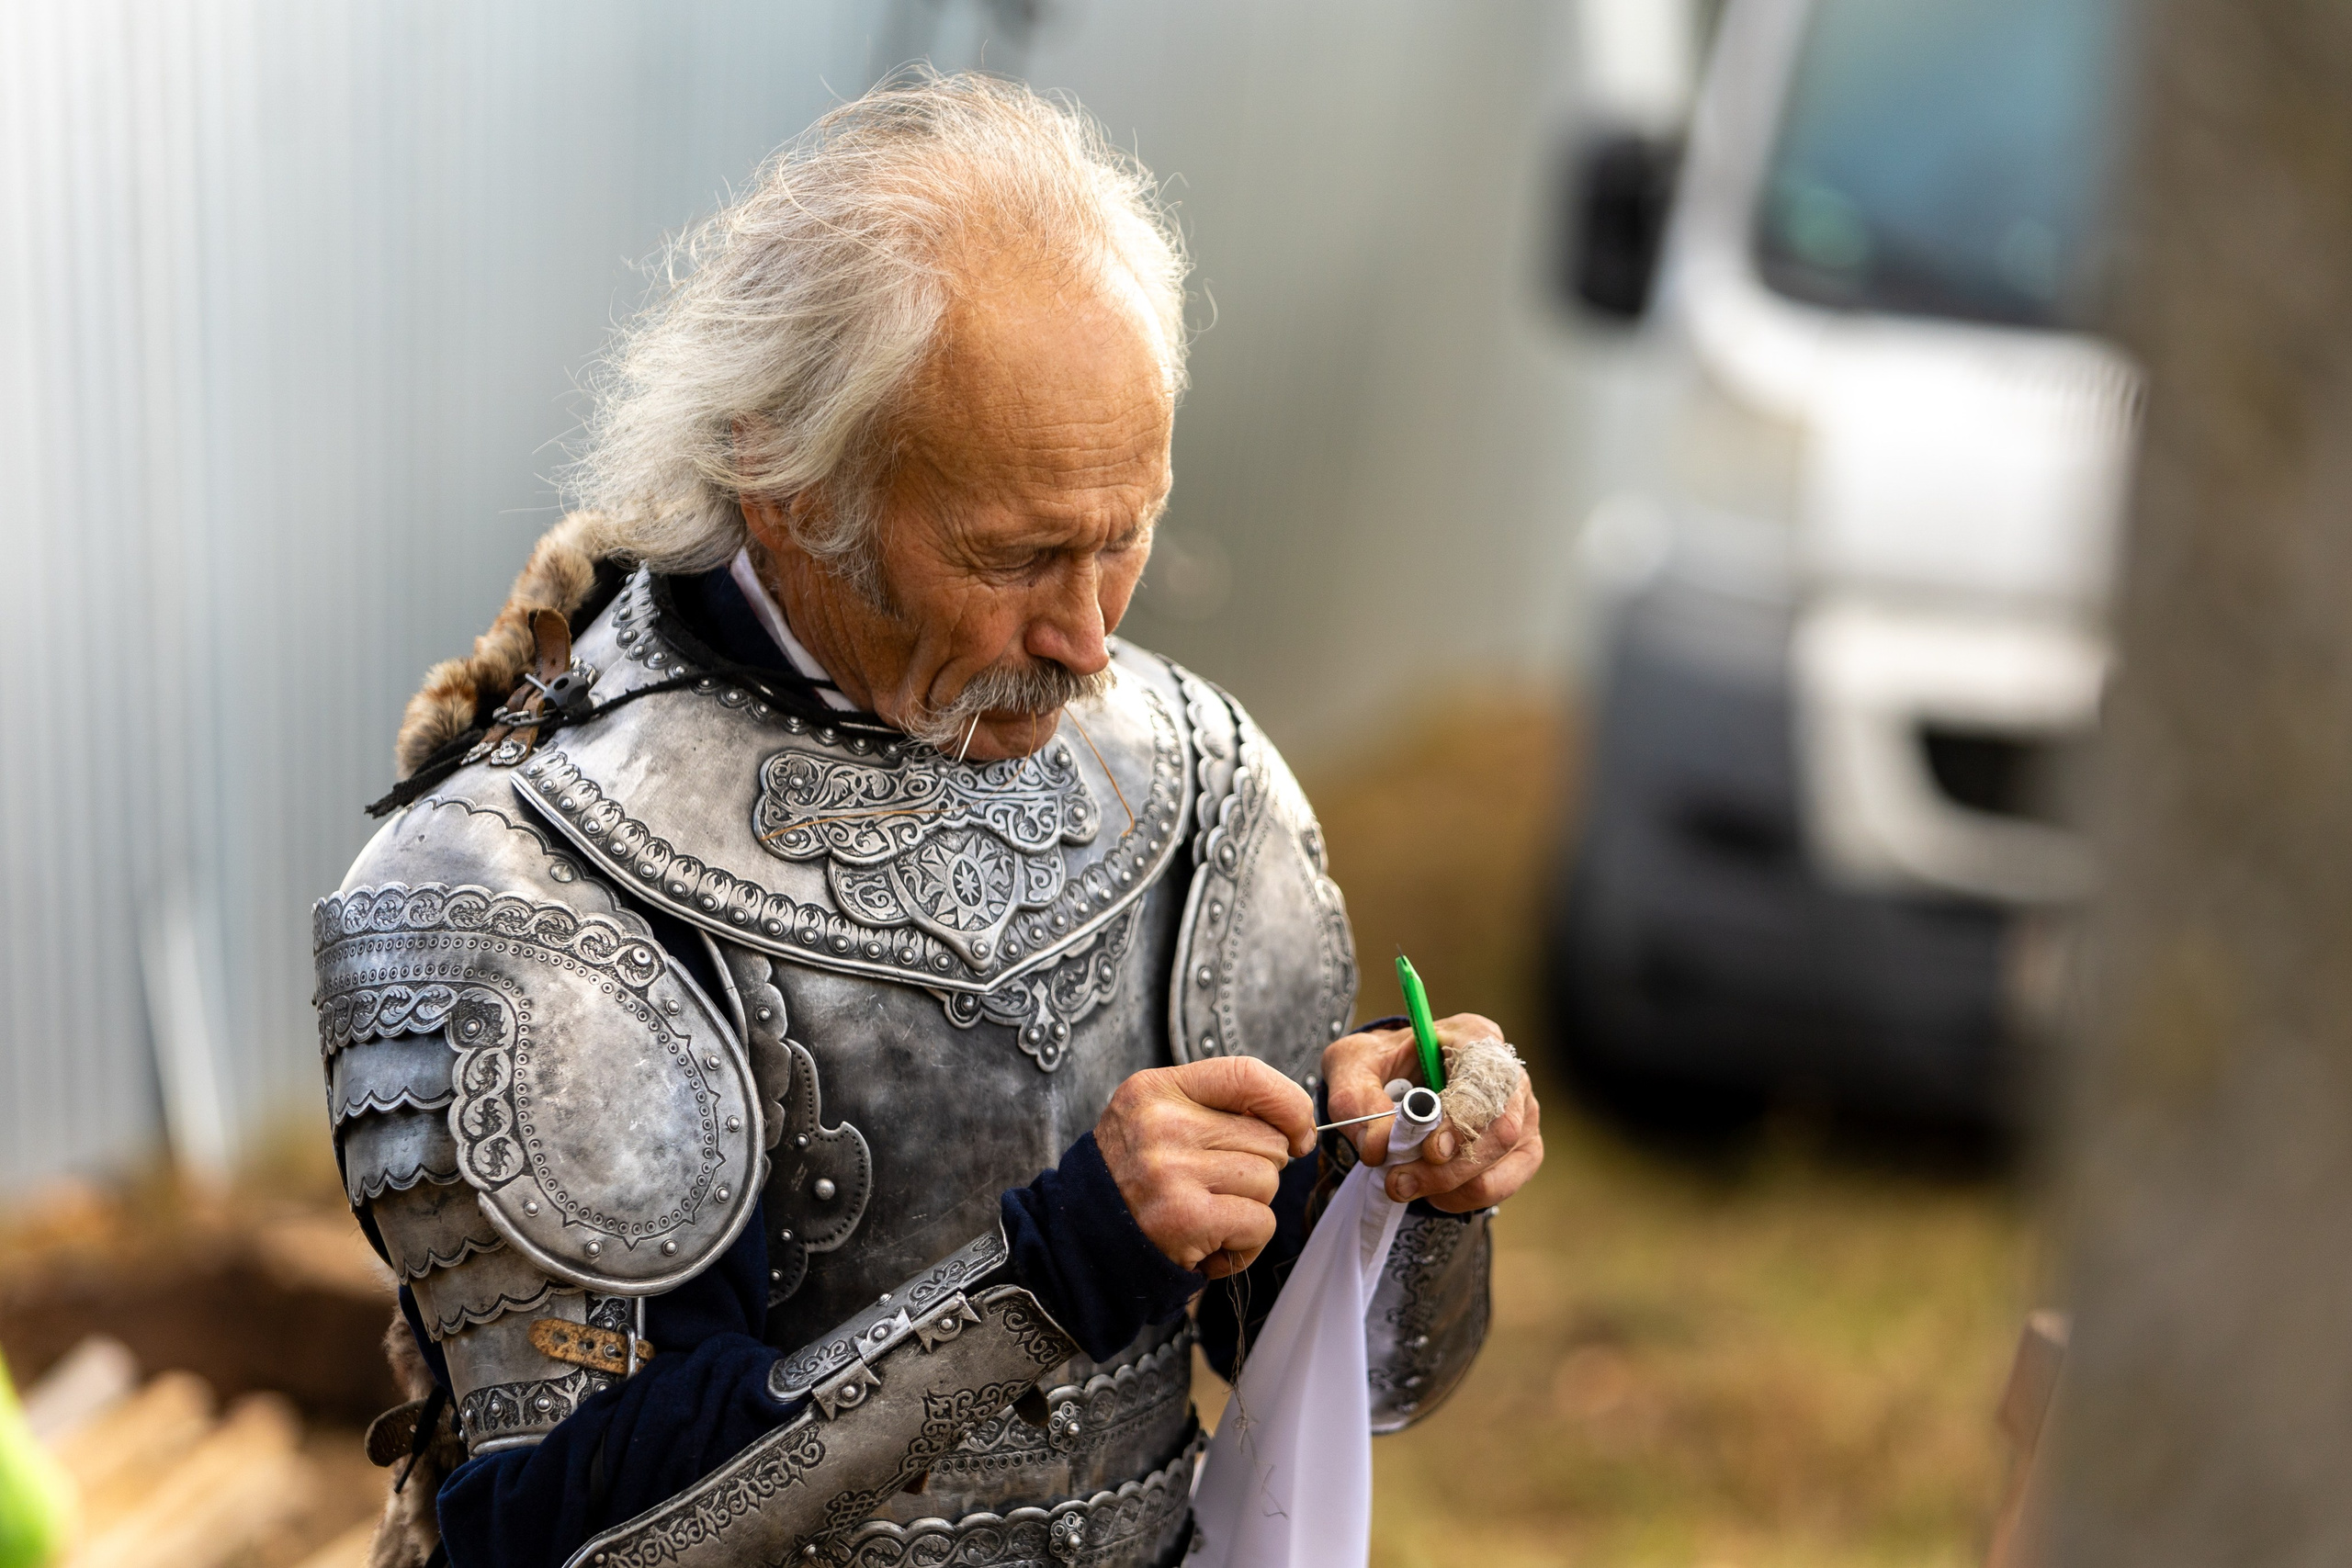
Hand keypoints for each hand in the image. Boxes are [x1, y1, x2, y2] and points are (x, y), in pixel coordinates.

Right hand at [1094, 1057, 1315, 1278]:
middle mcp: (1161, 1123)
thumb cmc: (1135, 1179)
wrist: (1083, 1240)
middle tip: (1213, 1187)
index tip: (1299, 1132)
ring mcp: (1171, 1170)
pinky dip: (1247, 1242)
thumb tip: (1297, 1127)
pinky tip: (1212, 1242)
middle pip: (1267, 1138)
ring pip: (1267, 1181)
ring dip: (1250, 1207)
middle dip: (1257, 1169)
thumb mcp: (1157, 1118)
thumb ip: (1217, 1108)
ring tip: (1208, 1214)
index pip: (1247, 1075)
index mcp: (1156, 1088)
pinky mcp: (1185, 1217)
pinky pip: (1260, 1222)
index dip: (1289, 1104)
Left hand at [1322, 1013, 1543, 1211]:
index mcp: (1472, 1037)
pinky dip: (1464, 1196)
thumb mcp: (1352, 1066)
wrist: (1392, 1081)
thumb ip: (1357, 1100)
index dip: (1463, 1116)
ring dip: (1451, 1185)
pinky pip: (1503, 1182)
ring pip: (1502, 1159)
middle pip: (1500, 1127)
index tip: (1430, 1149)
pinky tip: (1432, 1192)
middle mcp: (1507, 1073)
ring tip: (1404, 1185)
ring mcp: (1521, 1112)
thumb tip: (1378, 1147)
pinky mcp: (1519, 1148)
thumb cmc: (1379, 1065)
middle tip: (1400, 1181)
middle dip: (1450, 1166)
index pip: (1485, 1077)